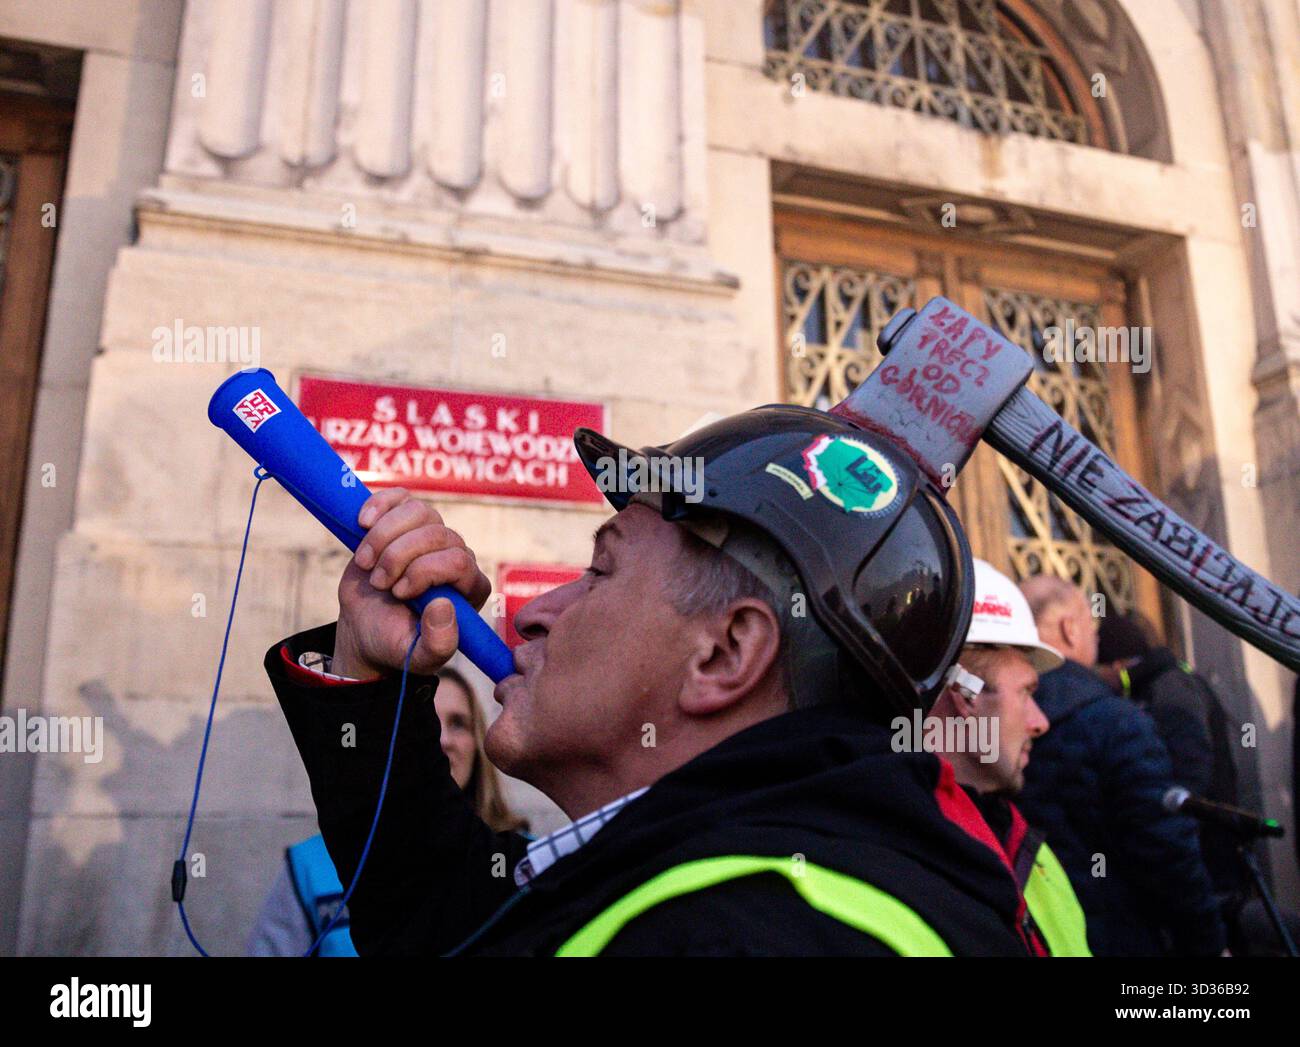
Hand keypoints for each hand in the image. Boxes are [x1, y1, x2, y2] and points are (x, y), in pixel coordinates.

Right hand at [331, 488, 490, 678]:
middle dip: (398, 557)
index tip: (399, 593)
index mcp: (470, 587)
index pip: (457, 561)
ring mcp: (430, 536)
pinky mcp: (404, 522)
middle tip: (379, 583)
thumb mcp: (419, 657)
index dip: (424, 572)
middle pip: (436, 534)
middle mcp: (456, 556)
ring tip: (367, 563)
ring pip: (418, 512)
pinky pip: (401, 497)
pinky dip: (379, 505)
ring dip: (383, 536)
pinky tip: (362, 523)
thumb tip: (444, 605)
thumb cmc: (396, 644)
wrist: (366, 629)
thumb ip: (439, 643)